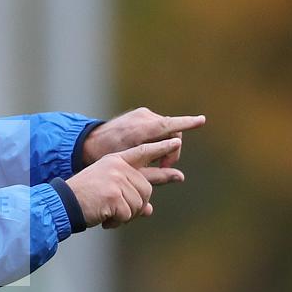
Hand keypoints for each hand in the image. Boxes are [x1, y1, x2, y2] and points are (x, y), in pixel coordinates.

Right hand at [67, 138, 183, 228]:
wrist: (63, 203)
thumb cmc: (83, 198)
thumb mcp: (107, 190)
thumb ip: (129, 194)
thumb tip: (149, 210)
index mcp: (115, 160)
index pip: (142, 152)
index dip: (160, 148)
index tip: (176, 142)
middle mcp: (118, 167)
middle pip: (147, 189)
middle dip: (136, 206)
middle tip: (119, 213)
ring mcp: (116, 179)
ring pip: (140, 204)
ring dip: (126, 215)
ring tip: (108, 214)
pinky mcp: (114, 195)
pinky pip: (128, 214)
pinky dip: (118, 222)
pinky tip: (105, 220)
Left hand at [82, 107, 205, 167]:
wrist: (89, 142)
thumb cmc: (108, 157)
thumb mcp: (132, 167)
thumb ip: (156, 171)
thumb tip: (180, 177)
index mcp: (140, 129)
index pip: (169, 125)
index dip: (187, 123)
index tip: (201, 121)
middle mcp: (143, 118)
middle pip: (172, 132)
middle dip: (173, 150)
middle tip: (164, 167)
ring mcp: (141, 114)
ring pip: (166, 129)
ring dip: (166, 144)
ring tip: (155, 160)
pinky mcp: (139, 114)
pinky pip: (157, 125)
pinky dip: (159, 138)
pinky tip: (151, 150)